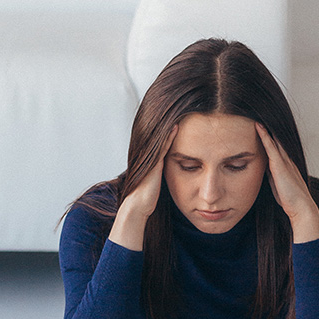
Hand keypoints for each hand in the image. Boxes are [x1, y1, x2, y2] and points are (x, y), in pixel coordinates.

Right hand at [109, 124, 177, 250]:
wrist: (138, 205)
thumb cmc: (146, 198)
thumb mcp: (154, 183)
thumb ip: (159, 175)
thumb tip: (164, 175)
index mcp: (151, 161)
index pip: (161, 142)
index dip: (168, 133)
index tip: (177, 121)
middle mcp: (150, 157)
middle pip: (160, 137)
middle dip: (168, 124)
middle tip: (180, 112)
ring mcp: (151, 159)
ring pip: (161, 139)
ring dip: (169, 128)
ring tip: (180, 114)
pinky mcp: (154, 163)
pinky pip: (163, 146)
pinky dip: (169, 136)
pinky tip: (177, 126)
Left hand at [256, 123, 318, 242]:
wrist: (301, 207)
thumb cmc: (290, 201)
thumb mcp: (278, 186)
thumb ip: (272, 177)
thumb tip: (264, 171)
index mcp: (286, 165)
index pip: (276, 147)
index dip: (269, 136)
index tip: (261, 126)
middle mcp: (286, 160)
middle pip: (275, 140)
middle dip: (268, 128)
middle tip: (260, 114)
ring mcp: (284, 161)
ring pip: (273, 139)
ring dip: (266, 128)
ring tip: (257, 115)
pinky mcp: (279, 164)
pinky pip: (271, 146)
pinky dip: (264, 135)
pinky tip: (258, 126)